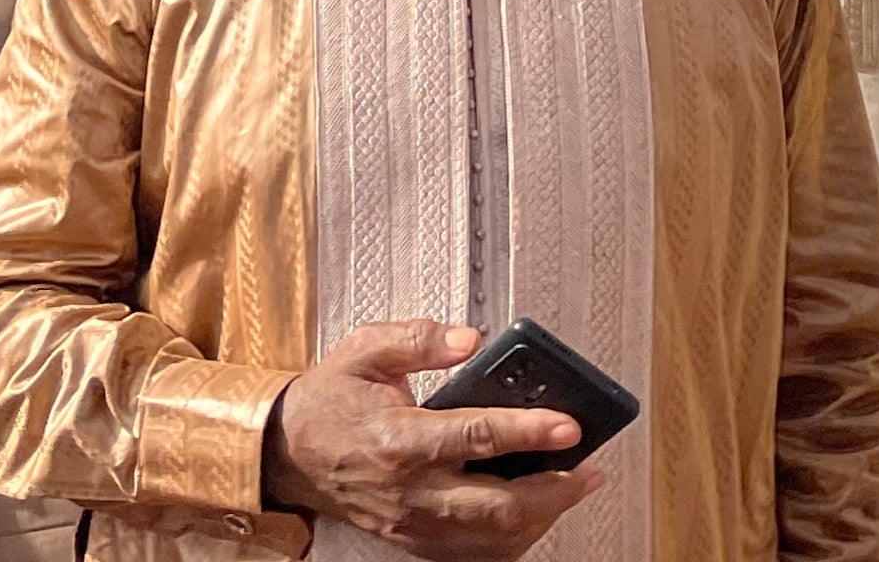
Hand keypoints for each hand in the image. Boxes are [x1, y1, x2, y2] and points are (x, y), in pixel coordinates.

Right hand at [262, 323, 600, 560]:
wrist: (289, 453)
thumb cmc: (333, 399)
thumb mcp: (366, 349)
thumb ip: (419, 338)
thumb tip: (472, 339)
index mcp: (400, 438)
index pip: (476, 437)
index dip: (528, 431)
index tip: (569, 425)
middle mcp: (410, 490)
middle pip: (496, 505)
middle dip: (554, 490)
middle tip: (589, 468)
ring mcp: (413, 523)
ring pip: (492, 537)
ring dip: (542, 516)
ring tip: (574, 486)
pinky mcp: (414, 541)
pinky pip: (474, 553)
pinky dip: (512, 538)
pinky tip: (535, 512)